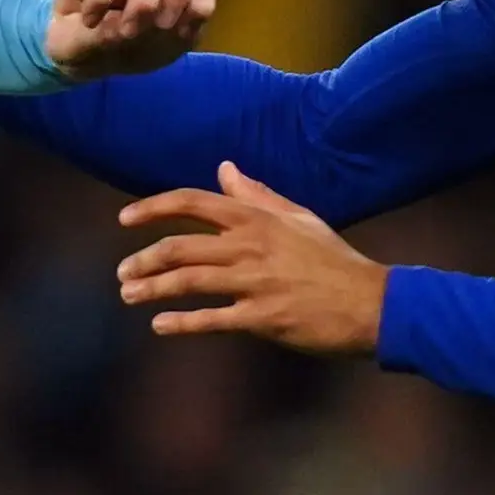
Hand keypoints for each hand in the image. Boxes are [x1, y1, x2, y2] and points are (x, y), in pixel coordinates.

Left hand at [45, 0, 214, 79]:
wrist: (102, 58)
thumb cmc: (80, 43)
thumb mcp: (67, 47)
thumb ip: (83, 38)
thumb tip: (117, 28)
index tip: (89, 22)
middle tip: (131, 31)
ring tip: (163, 28)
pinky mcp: (188, 0)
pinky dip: (198, 8)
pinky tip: (180, 35)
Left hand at [116, 163, 388, 355]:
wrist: (372, 302)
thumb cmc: (333, 260)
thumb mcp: (299, 218)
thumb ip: (258, 194)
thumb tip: (224, 169)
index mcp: (257, 218)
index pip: (193, 202)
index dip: (152, 208)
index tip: (124, 219)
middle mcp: (250, 246)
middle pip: (179, 246)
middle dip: (143, 260)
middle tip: (123, 273)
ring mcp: (255, 282)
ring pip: (188, 281)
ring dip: (151, 288)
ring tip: (129, 295)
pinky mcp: (262, 317)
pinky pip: (211, 319)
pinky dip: (180, 322)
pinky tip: (159, 324)